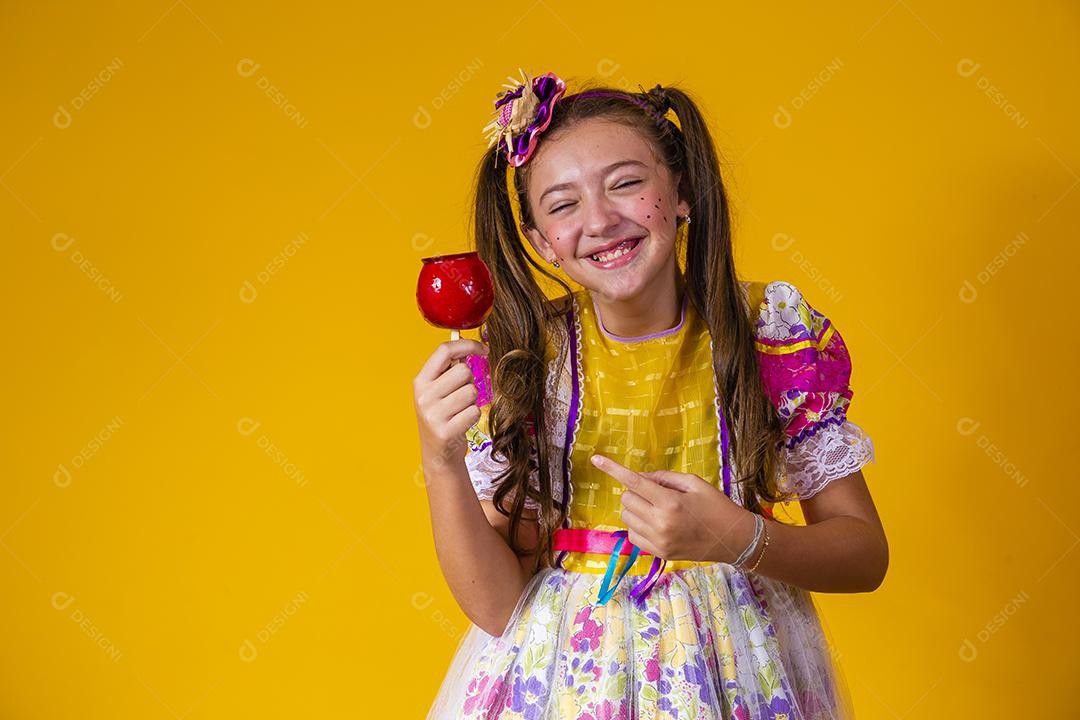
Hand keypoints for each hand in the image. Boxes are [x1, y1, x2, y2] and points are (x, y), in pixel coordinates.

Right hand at [413, 338, 487, 465]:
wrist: (438, 454)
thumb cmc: (443, 417)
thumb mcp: (438, 391)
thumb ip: (449, 370)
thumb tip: (472, 347)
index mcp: (420, 381)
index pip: (444, 350)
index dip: (467, 345)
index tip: (484, 349)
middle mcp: (423, 396)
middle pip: (463, 371)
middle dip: (470, 381)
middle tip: (462, 396)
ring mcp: (432, 414)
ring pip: (471, 392)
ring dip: (472, 401)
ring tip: (460, 411)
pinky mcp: (445, 431)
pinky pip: (474, 412)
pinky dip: (473, 416)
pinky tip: (462, 423)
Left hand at [589, 454, 754, 563]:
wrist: (734, 540)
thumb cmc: (716, 506)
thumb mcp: (694, 483)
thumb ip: (663, 478)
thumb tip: (639, 477)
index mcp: (670, 502)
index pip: (634, 482)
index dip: (613, 469)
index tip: (596, 459)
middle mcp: (661, 523)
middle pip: (627, 499)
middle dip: (635, 492)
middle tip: (656, 493)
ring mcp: (659, 541)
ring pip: (626, 517)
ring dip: (636, 508)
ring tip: (658, 509)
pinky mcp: (659, 554)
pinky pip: (632, 535)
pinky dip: (638, 525)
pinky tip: (656, 524)